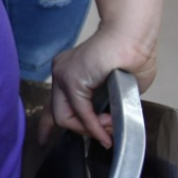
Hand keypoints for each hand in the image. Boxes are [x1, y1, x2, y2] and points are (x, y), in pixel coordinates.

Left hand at [47, 26, 157, 148]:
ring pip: (64, 117)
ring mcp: (63, 75)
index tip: (42, 139)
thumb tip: (108, 126)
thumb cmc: (133, 59)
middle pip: (58, 113)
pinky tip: (106, 131)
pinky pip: (80, 112)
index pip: (53, 103)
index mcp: (70, 74)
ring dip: (90, 129)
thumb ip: (107, 106)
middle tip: (104, 134)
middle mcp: (62, 74)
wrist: (134, 38)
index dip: (47, 125)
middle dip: (81, 130)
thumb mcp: (118, 89)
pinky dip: (94, 126)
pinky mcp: (71, 79)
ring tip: (110, 128)